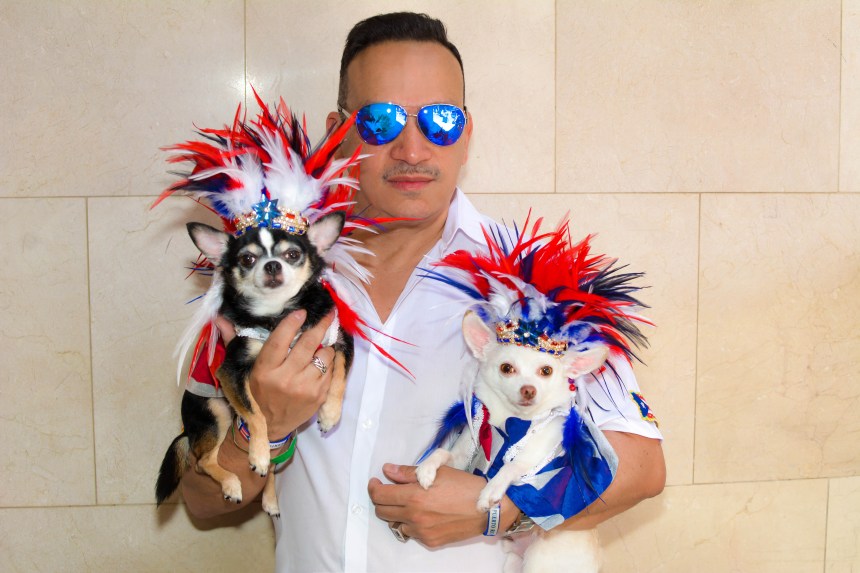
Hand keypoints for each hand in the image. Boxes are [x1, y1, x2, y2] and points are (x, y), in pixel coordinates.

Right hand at [247, 309, 335, 438]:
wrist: (270, 426)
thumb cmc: (256, 393)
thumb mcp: (244, 370)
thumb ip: (234, 342)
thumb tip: (220, 318)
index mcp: (265, 371)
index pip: (280, 339)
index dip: (292, 323)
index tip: (302, 312)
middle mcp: (286, 379)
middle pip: (308, 344)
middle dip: (320, 326)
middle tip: (327, 314)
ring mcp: (305, 389)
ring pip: (324, 356)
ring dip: (325, 347)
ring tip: (321, 344)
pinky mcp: (319, 396)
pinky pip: (331, 371)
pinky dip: (328, 363)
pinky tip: (322, 361)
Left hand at [368, 464, 517, 547]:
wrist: (488, 510)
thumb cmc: (464, 486)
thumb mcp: (438, 471)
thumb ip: (409, 472)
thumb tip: (387, 470)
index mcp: (414, 496)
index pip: (380, 495)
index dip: (374, 487)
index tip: (376, 481)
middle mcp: (414, 517)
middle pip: (382, 511)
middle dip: (382, 499)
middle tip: (390, 490)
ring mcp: (421, 532)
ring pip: (395, 523)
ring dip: (397, 513)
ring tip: (409, 503)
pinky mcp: (430, 541)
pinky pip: (412, 533)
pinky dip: (412, 523)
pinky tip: (424, 514)